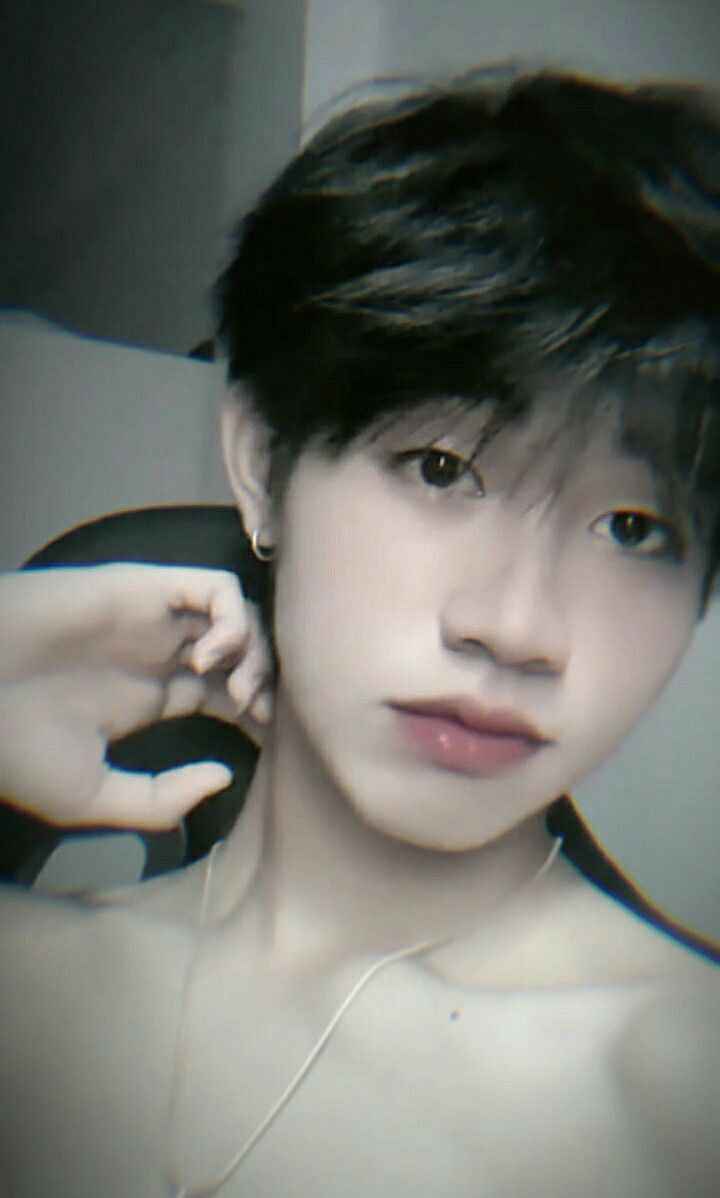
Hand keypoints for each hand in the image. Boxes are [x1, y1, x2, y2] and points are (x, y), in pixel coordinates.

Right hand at [0, 564, 272, 829]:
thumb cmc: (15, 749)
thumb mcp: (91, 798)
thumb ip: (160, 800)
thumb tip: (224, 777)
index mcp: (150, 697)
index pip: (226, 693)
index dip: (256, 712)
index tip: (270, 740)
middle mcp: (158, 653)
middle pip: (241, 651)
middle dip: (265, 679)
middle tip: (259, 714)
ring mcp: (154, 619)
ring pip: (236, 616)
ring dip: (254, 650)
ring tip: (238, 688)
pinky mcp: (143, 588)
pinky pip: (212, 586)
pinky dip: (230, 617)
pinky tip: (210, 656)